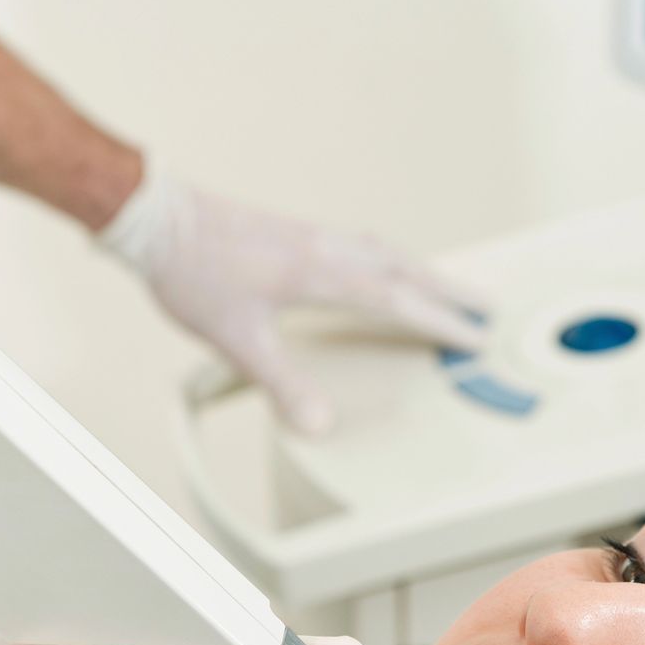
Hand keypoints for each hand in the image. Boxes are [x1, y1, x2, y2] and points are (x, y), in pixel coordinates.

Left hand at [100, 164, 484, 433]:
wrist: (156, 219)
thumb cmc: (194, 274)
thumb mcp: (238, 340)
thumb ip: (283, 383)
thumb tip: (318, 425)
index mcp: (321, 274)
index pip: (397, 301)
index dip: (439, 321)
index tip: (474, 336)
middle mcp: (325, 248)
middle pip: (405, 268)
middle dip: (449, 290)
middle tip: (487, 306)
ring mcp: (312, 235)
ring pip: (385, 251)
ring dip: (422, 270)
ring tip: (446, 287)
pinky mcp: (295, 232)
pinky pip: (362, 243)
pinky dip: (389, 258)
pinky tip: (379, 266)